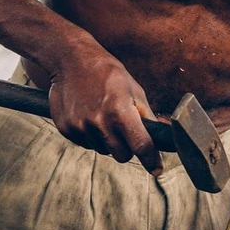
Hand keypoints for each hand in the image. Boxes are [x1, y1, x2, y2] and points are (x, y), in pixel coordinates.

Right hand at [46, 52, 162, 175]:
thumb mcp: (134, 89)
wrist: (72, 61)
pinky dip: (91, 136)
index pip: (141, 145)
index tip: (157, 169)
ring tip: (104, 116)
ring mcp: (80, 127)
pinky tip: (90, 116)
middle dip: (128, 148)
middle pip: (122, 155)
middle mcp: (99, 123)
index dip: (151, 160)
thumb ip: (147, 115)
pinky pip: (85, 144)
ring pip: (103, 150)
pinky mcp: (66, 129)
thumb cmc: (107, 73)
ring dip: (108, 140)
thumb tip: (162, 133)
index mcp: (120, 112)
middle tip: (126, 132)